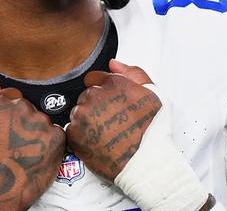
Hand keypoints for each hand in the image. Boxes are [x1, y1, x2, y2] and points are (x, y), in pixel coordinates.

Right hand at [0, 83, 65, 210]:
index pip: (12, 96)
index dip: (10, 115)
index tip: (8, 129)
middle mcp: (20, 107)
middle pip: (28, 108)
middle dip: (24, 124)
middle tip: (15, 145)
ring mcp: (40, 121)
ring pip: (42, 121)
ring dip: (37, 134)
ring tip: (26, 153)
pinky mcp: (56, 136)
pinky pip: (56, 134)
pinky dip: (49, 144)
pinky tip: (37, 157)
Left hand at [66, 59, 161, 181]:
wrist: (147, 163)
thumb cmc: (154, 130)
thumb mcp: (153, 93)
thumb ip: (133, 73)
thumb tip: (112, 63)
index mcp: (113, 83)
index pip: (94, 79)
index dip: (103, 92)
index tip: (111, 105)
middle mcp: (95, 95)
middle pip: (86, 95)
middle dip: (95, 105)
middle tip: (111, 122)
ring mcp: (83, 115)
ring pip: (78, 111)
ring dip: (87, 120)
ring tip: (105, 133)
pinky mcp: (74, 134)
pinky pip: (72, 129)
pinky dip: (81, 135)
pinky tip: (97, 142)